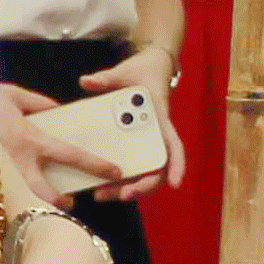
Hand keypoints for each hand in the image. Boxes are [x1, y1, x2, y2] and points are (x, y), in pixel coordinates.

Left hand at [74, 41, 183, 194]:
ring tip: (103, 194)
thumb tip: (85, 81)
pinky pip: (130, 166)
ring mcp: (146, 142)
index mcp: (160, 120)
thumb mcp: (124, 72)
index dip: (177, 165)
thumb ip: (106, 78)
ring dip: (127, 188)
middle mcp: (155, 136)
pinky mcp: (134, 144)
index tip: (175, 183)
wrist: (150, 68)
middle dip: (142, 186)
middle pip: (157, 170)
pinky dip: (118, 179)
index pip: (174, 146)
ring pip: (144, 174)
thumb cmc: (142, 71)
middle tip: (120, 195)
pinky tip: (99, 184)